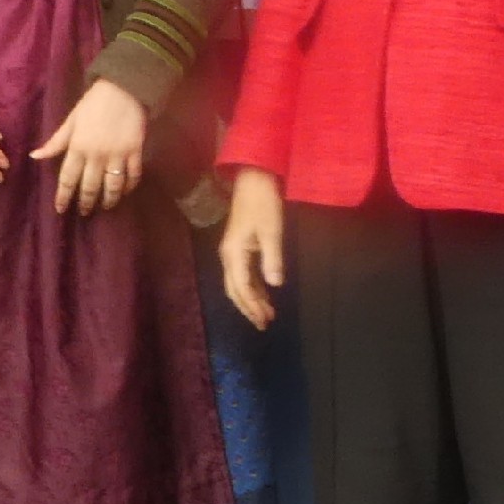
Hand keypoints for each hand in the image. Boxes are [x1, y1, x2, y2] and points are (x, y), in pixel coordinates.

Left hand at [30, 78, 146, 214]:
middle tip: (84, 212)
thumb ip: (55, 142)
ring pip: (113, 186)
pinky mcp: (135, 152)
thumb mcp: (71, 121)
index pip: (67, 179)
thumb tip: (35, 156)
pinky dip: (129, 186)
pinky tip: (125, 191)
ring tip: (106, 206)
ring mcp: (117, 155)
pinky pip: (133, 176)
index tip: (61, 210)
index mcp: (78, 148)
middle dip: (86, 203)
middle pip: (90, 187)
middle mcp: (96, 155)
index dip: (63, 197)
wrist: (123, 89)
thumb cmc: (93, 104)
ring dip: (109, 200)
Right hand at [219, 168, 283, 329]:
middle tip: (263, 324)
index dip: (253, 305)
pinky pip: (242, 274)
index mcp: (234, 253)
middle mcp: (228, 256)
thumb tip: (274, 285)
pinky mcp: (239, 247)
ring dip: (250, 299)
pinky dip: (252, 287)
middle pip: (235, 290)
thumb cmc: (263, 203)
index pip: (242, 287)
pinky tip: (263, 294)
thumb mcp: (271, 231)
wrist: (254, 180)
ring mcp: (232, 252)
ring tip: (265, 315)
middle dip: (248, 308)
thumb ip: (272, 259)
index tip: (266, 319)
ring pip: (237, 284)